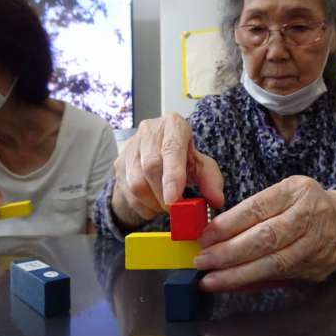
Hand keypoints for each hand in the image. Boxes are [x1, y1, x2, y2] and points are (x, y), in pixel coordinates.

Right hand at [112, 113, 224, 227]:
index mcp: (173, 125)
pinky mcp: (118, 163)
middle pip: (151, 166)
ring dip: (152, 202)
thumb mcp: (202, 166)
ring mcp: (130, 146)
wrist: (159, 155)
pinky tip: (153, 204)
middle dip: (163, 194)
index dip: (172, 175)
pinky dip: (142, 206)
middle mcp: (149, 131)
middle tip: (175, 210)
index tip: (174, 198)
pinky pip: (127, 192)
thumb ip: (211, 181)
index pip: (171, 149)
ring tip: (166, 207)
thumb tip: (216, 200)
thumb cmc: (184, 158)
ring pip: (136, 182)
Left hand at [195, 175, 335, 290]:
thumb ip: (256, 209)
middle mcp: (310, 216)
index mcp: (298, 191)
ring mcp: (317, 245)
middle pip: (267, 238)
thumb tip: (214, 233)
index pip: (258, 207)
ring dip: (238, 274)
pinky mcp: (317, 269)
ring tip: (210, 280)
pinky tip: (231, 285)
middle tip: (202, 260)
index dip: (229, 224)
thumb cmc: (307, 205)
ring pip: (274, 263)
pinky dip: (252, 283)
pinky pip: (280, 278)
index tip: (205, 236)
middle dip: (230, 252)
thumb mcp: (286, 192)